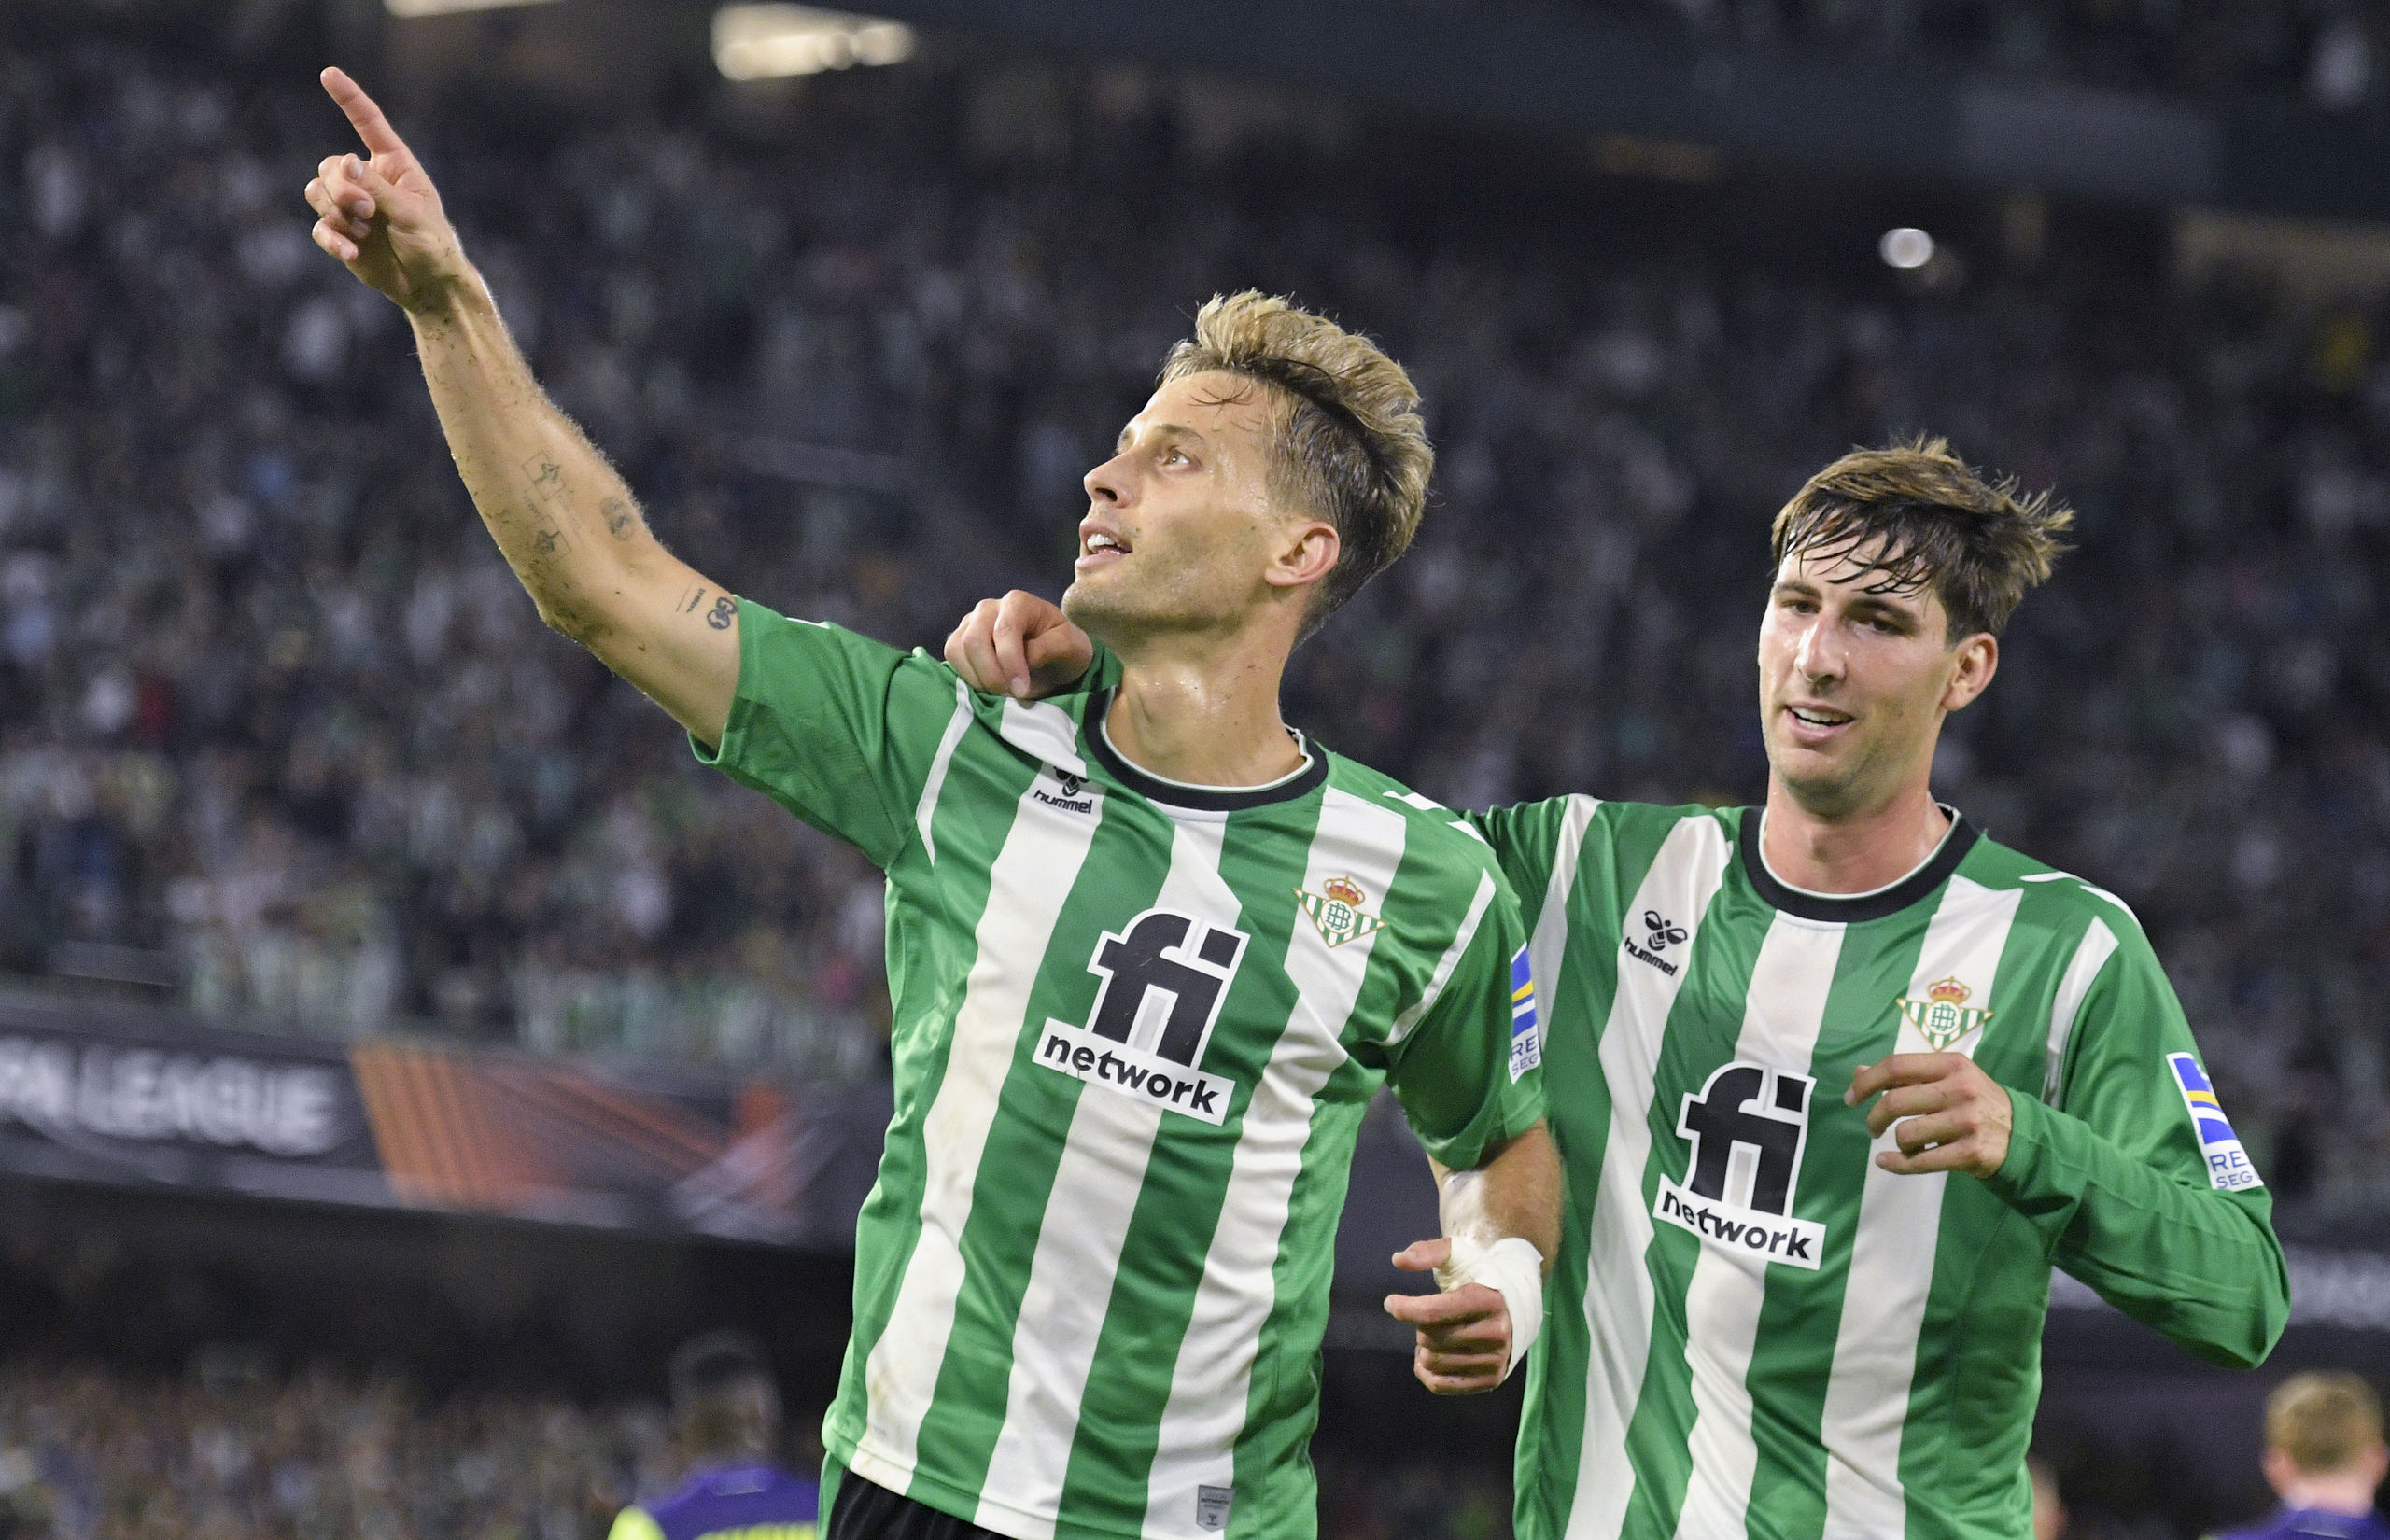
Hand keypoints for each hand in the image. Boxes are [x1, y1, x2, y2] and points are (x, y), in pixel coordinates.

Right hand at [304, 68, 469, 310]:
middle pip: (331, 164)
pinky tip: (350, 253)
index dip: (349, 98)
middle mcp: (368, 179)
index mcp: (393, 164)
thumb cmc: (432, 244)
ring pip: (318, 190)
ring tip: (364, 230)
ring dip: (337, 209)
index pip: (368, 123)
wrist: (428, 285)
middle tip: (368, 210)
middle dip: (343, 186)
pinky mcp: (341, 232)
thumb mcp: (411, 212)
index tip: (328, 73)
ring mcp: (352, 206)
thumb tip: (345, 162)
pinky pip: (320, 226)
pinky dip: (331, 238)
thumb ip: (377, 187)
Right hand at [942, 590, 1094, 698]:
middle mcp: (989, 608)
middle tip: (1010, 696)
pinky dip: (967, 678)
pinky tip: (989, 688)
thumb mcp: (1070, 647)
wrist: (1055, 655)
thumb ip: (1048, 649)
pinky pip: (952, 658)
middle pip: (974, 640)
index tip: (1022, 689)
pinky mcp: (960, 640)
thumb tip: (1024, 660)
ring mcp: (971, 622)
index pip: (1004, 630)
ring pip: (956, 649)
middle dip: (990, 674)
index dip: (1010, 662)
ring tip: (1001, 693)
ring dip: (977, 678)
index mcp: (1018, 603)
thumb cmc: (1064, 648)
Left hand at [1383, 1238, 1509, 1394]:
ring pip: (1432, 1362)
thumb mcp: (1459, 1255)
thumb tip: (1398, 1260)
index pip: (1433, 1312)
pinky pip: (1440, 1385)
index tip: (1390, 1303)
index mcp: (1488, 1300)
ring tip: (1434, 1334)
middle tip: (1428, 1316)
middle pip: (1429, 1338)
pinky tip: (1429, 1355)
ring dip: (1422, 1348)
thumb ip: (1428, 1252)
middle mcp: (1496, 1333)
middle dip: (1419, 1325)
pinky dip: (1425, 1371)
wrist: (1519, 1305)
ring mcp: (1495, 1359)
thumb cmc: (1480, 1277)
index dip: (1404, 1309)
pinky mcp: (1490, 1379)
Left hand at [1845, 1053, 2012, 1177]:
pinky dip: (1896, 1163)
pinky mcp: (1970, 1152)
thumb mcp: (1948, 1078)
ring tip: (1905, 1143)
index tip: (1851, 1098)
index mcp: (1951, 1064)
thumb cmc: (1975, 1101)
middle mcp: (1960, 1089)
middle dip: (1873, 1118)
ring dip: (1896, 1142)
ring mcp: (1967, 1122)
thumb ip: (1906, 1075)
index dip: (1866, 1082)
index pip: (1896, 1066)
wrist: (2021, 1134)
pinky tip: (1886, 1162)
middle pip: (1895, 1101)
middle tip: (1872, 1128)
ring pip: (1906, 1133)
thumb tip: (1858, 1072)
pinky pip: (1920, 1161)